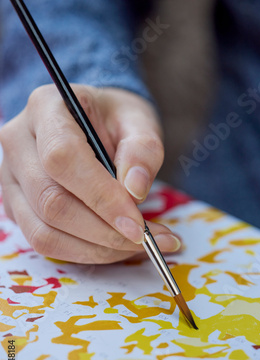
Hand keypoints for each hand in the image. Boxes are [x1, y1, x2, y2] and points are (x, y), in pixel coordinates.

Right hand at [0, 84, 180, 262]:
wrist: (94, 124)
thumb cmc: (115, 120)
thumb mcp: (138, 122)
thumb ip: (142, 150)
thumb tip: (136, 190)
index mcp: (45, 108)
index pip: (63, 158)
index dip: (101, 197)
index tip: (137, 224)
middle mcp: (18, 142)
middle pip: (50, 200)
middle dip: (103, 231)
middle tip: (146, 240)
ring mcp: (11, 177)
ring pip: (44, 231)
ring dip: (96, 248)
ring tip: (139, 245)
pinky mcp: (16, 205)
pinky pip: (45, 242)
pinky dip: (85, 252)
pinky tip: (116, 247)